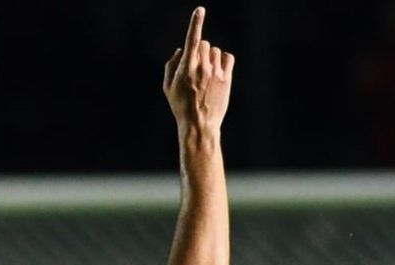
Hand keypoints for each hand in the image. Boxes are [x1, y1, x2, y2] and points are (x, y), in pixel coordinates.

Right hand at [163, 7, 232, 135]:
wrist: (199, 124)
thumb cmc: (180, 106)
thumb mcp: (167, 87)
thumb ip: (170, 65)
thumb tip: (180, 50)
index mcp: (186, 69)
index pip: (191, 40)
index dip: (196, 23)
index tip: (200, 10)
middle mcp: (202, 68)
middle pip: (204, 43)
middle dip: (200, 50)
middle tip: (196, 65)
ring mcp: (216, 72)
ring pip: (215, 51)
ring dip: (211, 57)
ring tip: (206, 73)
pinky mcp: (227, 78)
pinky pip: (227, 57)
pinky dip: (223, 60)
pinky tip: (217, 70)